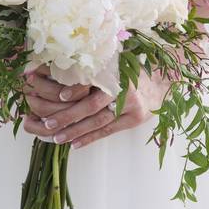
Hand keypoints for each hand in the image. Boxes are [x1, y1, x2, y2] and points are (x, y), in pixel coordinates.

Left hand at [22, 65, 164, 149]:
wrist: (161, 83)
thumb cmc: (129, 72)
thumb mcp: (113, 63)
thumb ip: (91, 69)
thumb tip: (57, 75)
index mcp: (113, 69)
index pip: (90, 81)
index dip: (74, 89)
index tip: (59, 97)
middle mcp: (121, 86)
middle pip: (91, 105)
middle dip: (67, 115)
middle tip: (47, 123)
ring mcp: (130, 103)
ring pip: (98, 121)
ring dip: (76, 130)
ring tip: (57, 138)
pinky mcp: (134, 118)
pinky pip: (108, 130)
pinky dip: (90, 138)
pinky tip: (75, 144)